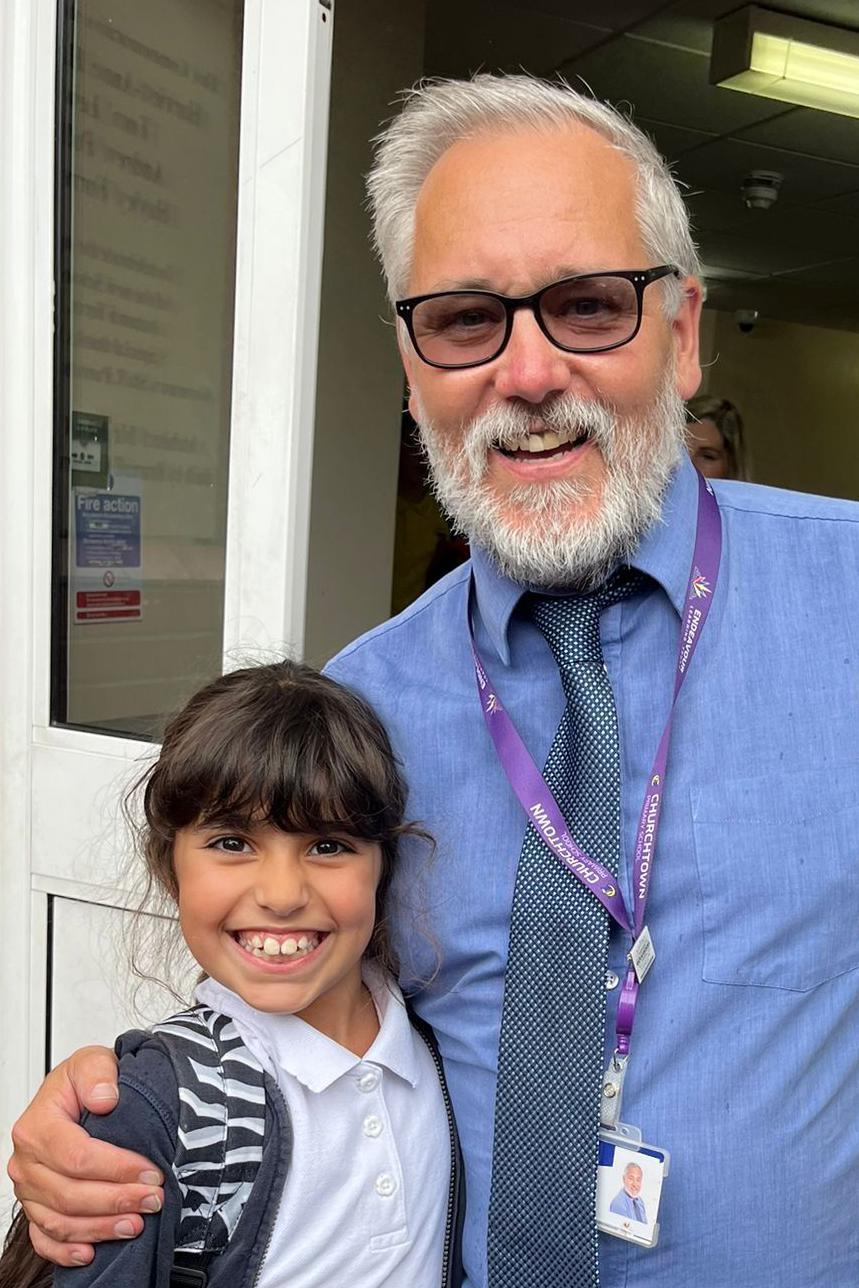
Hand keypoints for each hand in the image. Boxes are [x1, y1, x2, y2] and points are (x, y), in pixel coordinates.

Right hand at [8, 1046, 163, 1267]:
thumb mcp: (93, 1062)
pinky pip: (45, 1238)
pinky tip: (92, 1253)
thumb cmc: (85, 1082)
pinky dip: (66, 1251)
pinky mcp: (36, 1207)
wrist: (77, 1094)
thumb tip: (104, 1098)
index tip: (151, 1172)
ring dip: (100, 1228)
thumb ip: (97, 1074)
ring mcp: (29, 1189)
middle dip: (116, 1200)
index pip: (77, 1156)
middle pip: (70, 1194)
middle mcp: (27, 1162)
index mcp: (37, 1126)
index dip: (116, 1169)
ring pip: (61, 1221)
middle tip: (153, 1200)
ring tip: (135, 1224)